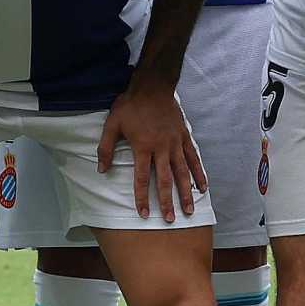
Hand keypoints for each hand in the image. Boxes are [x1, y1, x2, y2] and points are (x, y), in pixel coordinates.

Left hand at [101, 74, 203, 219]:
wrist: (153, 86)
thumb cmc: (131, 105)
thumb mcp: (112, 124)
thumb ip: (105, 148)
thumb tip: (101, 170)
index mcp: (143, 147)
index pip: (142, 178)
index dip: (142, 197)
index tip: (143, 214)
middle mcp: (161, 148)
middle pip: (165, 180)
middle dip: (167, 202)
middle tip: (170, 220)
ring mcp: (175, 143)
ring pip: (182, 172)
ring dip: (186, 193)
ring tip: (189, 210)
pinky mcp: (184, 137)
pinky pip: (193, 158)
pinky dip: (199, 173)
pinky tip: (203, 187)